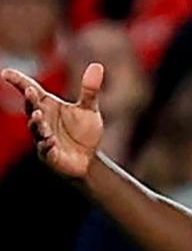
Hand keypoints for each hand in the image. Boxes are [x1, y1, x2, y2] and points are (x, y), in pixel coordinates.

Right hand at [2, 63, 104, 177]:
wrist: (88, 158)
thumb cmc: (83, 132)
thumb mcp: (89, 109)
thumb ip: (90, 90)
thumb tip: (97, 65)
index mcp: (48, 105)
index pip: (31, 90)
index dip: (18, 81)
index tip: (6, 73)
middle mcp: (42, 120)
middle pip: (31, 108)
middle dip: (30, 101)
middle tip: (30, 91)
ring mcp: (43, 137)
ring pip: (36, 129)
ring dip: (37, 122)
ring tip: (39, 115)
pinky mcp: (50, 155)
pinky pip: (46, 150)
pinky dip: (47, 145)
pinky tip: (50, 141)